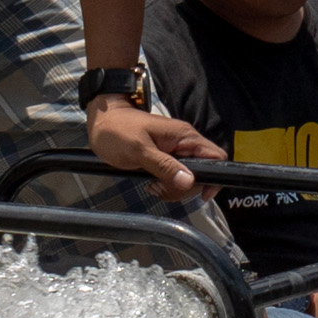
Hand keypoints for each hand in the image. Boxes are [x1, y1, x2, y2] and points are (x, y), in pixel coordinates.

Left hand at [90, 93, 213, 195]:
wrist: (102, 123)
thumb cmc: (117, 131)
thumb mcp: (139, 150)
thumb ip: (164, 166)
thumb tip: (189, 181)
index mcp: (184, 137)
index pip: (216, 157)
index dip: (215, 177)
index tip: (201, 194)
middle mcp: (185, 145)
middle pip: (202, 174)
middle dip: (184, 188)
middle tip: (160, 187)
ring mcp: (176, 153)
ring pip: (189, 180)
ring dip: (173, 189)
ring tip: (152, 185)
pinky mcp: (167, 161)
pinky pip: (176, 179)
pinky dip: (166, 187)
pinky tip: (151, 184)